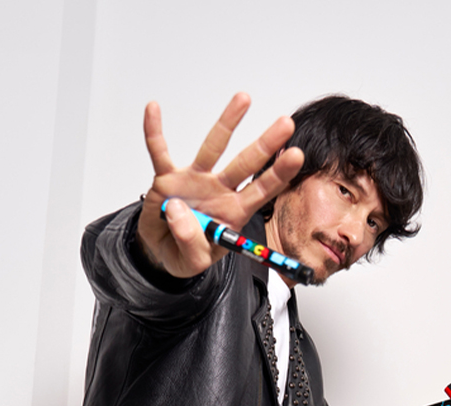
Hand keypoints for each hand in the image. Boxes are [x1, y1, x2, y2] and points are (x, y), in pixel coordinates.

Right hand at [136, 95, 304, 278]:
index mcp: (232, 212)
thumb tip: (179, 210)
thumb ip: (191, 243)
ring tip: (244, 99)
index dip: (278, 174)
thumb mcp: (192, 261)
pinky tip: (154, 110)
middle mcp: (218, 190)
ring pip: (213, 148)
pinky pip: (159, 152)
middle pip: (245, 164)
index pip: (261, 191)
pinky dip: (154, 131)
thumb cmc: (184, 252)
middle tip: (285, 124)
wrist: (161, 249)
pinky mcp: (167, 178)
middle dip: (265, 144)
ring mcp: (194, 180)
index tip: (296, 156)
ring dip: (228, 123)